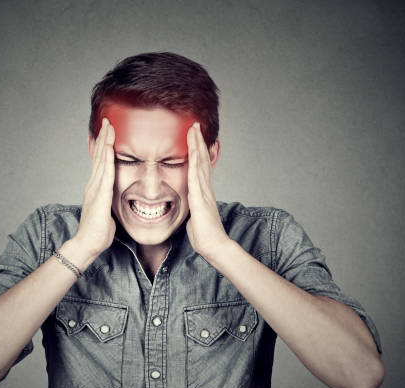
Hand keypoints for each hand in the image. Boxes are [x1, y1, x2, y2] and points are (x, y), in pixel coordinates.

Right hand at [72, 118, 116, 258]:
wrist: (87, 244)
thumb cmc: (97, 232)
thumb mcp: (106, 212)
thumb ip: (109, 202)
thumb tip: (114, 200)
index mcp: (95, 188)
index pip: (99, 163)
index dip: (102, 146)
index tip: (104, 132)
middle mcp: (92, 185)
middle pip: (98, 156)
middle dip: (103, 137)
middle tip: (107, 120)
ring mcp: (94, 189)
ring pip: (101, 160)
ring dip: (105, 142)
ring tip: (108, 126)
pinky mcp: (99, 195)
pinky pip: (105, 173)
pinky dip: (107, 158)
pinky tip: (109, 147)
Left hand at [186, 123, 229, 259]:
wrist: (214, 247)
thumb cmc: (204, 236)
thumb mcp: (194, 217)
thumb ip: (193, 209)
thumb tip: (190, 208)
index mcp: (203, 192)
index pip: (200, 167)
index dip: (197, 151)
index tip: (194, 137)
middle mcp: (205, 189)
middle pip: (202, 160)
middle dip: (197, 141)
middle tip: (194, 125)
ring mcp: (204, 193)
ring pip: (200, 164)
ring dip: (197, 146)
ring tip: (194, 129)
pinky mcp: (200, 199)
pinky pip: (196, 178)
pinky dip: (195, 163)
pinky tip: (194, 151)